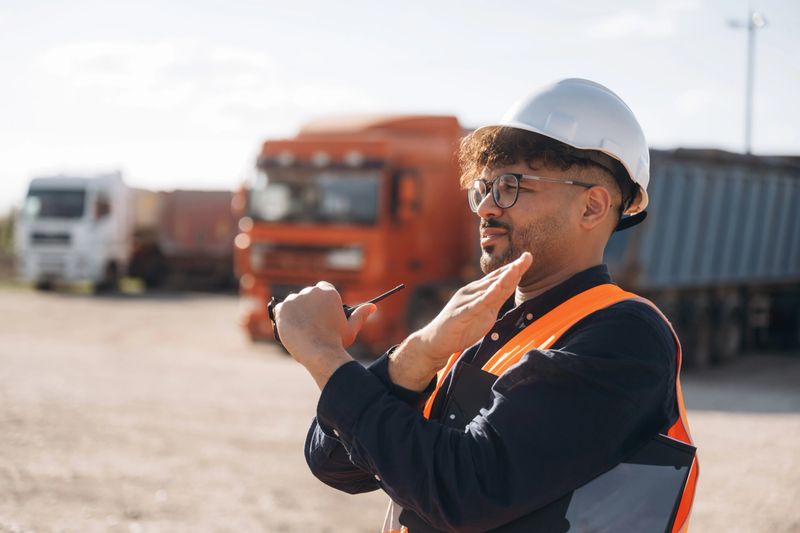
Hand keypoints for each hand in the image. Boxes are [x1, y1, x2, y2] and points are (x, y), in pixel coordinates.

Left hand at [274, 282, 375, 387]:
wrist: (318, 352)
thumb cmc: (336, 341)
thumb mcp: (351, 328)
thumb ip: (360, 315)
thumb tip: (372, 307)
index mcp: (328, 292)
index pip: (323, 288)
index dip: (322, 301)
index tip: (323, 313)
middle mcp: (310, 291)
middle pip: (308, 295)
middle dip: (309, 307)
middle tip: (312, 325)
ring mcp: (295, 298)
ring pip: (294, 303)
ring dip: (296, 312)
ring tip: (301, 329)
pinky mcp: (282, 308)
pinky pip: (281, 310)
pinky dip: (284, 317)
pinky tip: (290, 327)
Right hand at [389, 252, 531, 390]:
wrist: (435, 341)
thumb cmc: (460, 328)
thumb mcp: (483, 313)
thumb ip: (494, 301)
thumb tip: (506, 289)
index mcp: (478, 292)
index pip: (498, 278)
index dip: (514, 268)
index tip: (528, 258)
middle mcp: (472, 292)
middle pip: (496, 279)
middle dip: (513, 268)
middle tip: (528, 256)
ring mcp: (466, 301)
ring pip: (488, 288)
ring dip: (503, 278)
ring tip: (516, 268)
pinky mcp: (461, 313)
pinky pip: (477, 304)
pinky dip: (487, 296)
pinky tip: (497, 288)